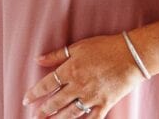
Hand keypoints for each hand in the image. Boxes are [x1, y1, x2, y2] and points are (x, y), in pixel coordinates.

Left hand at [22, 34, 145, 117]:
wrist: (131, 55)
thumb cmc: (104, 47)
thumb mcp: (77, 47)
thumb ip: (56, 55)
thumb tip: (38, 59)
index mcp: (70, 70)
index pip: (46, 85)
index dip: (34, 94)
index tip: (26, 100)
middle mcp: (78, 86)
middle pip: (56, 102)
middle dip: (44, 110)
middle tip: (35, 115)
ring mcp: (92, 97)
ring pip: (71, 113)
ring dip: (58, 118)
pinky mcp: (106, 104)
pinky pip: (92, 118)